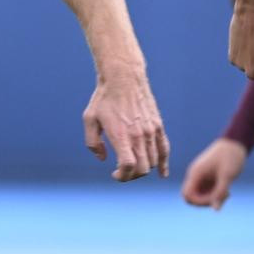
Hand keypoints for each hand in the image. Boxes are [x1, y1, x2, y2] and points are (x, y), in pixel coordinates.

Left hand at [83, 65, 168, 181]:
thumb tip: (103, 159)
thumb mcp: (89, 119)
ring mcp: (151, 131)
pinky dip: (164, 164)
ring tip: (133, 164)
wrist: (124, 77)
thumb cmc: (103, 98)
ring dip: (143, 168)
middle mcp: (138, 135)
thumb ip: (92, 143)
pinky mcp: (158, 126)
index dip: (122, 176)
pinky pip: (165, 149)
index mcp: (121, 135)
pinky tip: (162, 174)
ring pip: (153, 161)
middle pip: (143, 168)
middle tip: (122, 172)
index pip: (128, 166)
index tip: (114, 173)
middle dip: (131, 176)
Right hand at [181, 138, 247, 208]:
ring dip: (212, 199)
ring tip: (227, 193)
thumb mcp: (227, 176)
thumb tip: (215, 210)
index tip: (215, 199)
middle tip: (222, 197)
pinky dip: (215, 194)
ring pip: (200, 195)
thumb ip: (220, 193)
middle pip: (192, 197)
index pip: (187, 195)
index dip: (199, 202)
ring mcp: (201, 176)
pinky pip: (207, 191)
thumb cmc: (231, 157)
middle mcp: (195, 175)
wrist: (235, 143)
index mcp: (196, 173)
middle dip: (206, 202)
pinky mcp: (207, 177)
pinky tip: (227, 191)